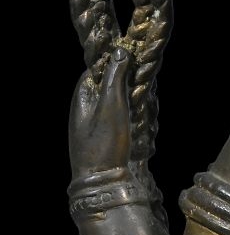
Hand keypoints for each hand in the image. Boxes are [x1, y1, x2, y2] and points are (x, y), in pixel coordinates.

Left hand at [69, 49, 131, 174]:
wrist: (101, 184)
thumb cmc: (103, 143)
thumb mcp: (111, 105)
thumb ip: (115, 77)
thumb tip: (119, 49)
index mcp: (82, 97)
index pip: (98, 69)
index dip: (116, 63)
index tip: (134, 63)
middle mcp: (86, 110)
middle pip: (110, 86)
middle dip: (129, 88)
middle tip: (142, 94)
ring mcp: (94, 126)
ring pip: (119, 105)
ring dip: (134, 107)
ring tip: (142, 116)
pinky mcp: (105, 140)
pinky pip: (122, 122)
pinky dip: (133, 123)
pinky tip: (140, 130)